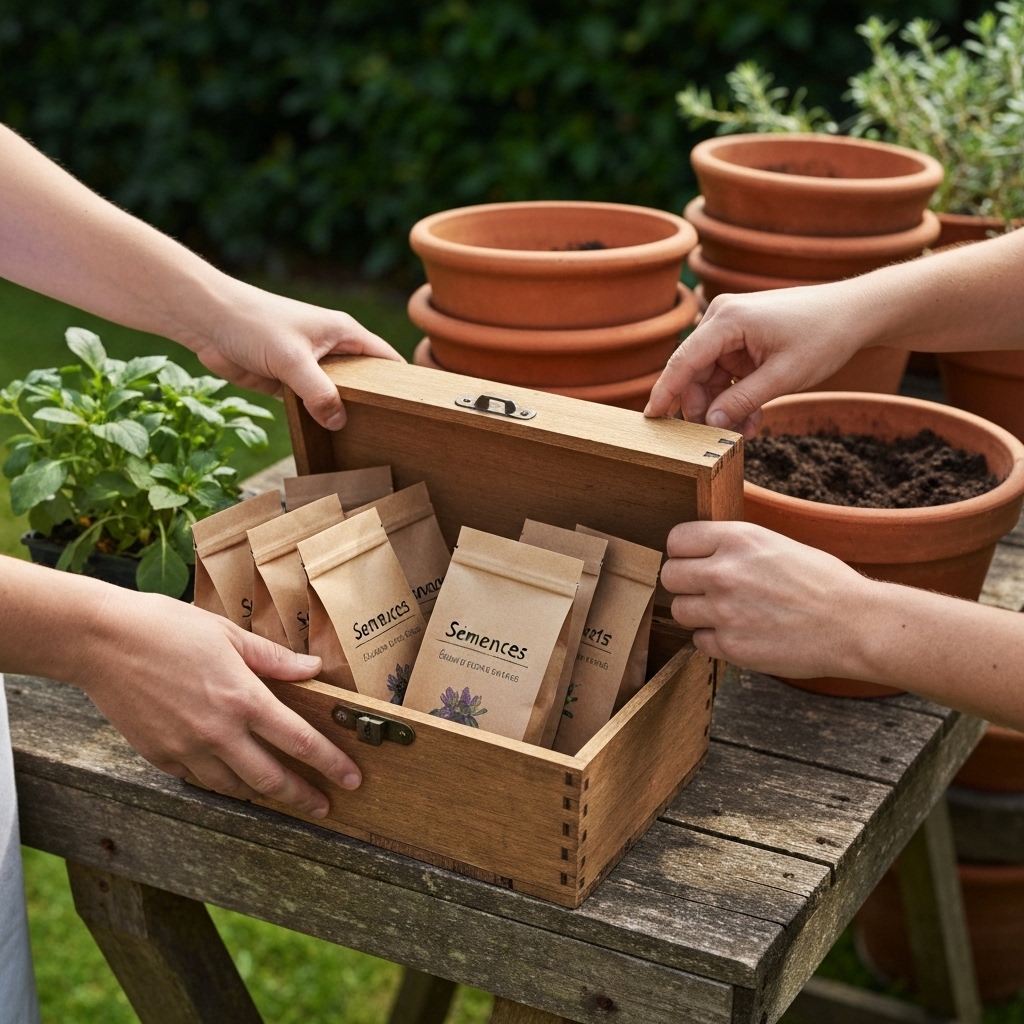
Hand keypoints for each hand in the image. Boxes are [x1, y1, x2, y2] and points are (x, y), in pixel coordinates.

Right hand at [80, 586, 361, 817]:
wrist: (101, 641)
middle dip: (304, 796)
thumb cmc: (167, 628)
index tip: (352, 778)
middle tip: (325, 806)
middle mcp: (219, 732)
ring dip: (264, 795)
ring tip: (284, 796)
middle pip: (272, 778)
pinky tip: (234, 781)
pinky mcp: (160, 756)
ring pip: (236, 787)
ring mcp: (187, 749)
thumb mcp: (229, 634)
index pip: (300, 741)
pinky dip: (223, 785)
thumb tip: (313, 668)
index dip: (331, 763)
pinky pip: (201, 781)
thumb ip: (274, 658)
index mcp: (243, 698)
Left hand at [191, 281, 403, 431]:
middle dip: (372, 403)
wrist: (206, 320)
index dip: (401, 382)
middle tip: (390, 433)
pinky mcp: (287, 382)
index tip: (415, 407)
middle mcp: (332, 349)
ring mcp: (310, 367)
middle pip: (363, 381)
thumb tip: (339, 422)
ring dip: (341, 413)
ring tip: (362, 440)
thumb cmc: (253, 323)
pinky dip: (316, 417)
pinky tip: (326, 436)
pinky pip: (310, 404)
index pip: (386, 359)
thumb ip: (319, 393)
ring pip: (335, 395)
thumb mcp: (293, 360)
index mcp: (344, 333)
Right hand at [644, 285, 863, 437]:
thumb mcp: (783, 377)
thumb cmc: (823, 336)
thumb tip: (711, 424)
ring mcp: (730, 329)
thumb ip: (743, 401)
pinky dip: (735, 397)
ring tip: (744, 431)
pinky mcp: (741, 340)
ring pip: (710, 378)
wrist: (854, 314)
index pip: (683, 361)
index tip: (651, 419)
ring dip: (723, 407)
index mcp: (727, 319)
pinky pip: (726, 375)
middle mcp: (721, 318)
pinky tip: (751, 418)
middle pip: (694, 372)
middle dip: (704, 408)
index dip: (665, 392)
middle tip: (717, 437)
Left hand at [660, 520, 871, 677]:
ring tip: (725, 613)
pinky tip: (740, 633)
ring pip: (679, 610)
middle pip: (669, 576)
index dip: (682, 552)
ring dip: (696, 613)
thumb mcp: (776, 544)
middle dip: (684, 583)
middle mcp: (724, 572)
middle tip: (705, 590)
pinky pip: (698, 641)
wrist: (854, 625)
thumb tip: (703, 552)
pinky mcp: (731, 646)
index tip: (693, 561)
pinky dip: (714, 640)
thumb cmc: (823, 582)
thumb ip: (735, 547)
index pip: (676, 540)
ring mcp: (724, 611)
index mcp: (738, 539)